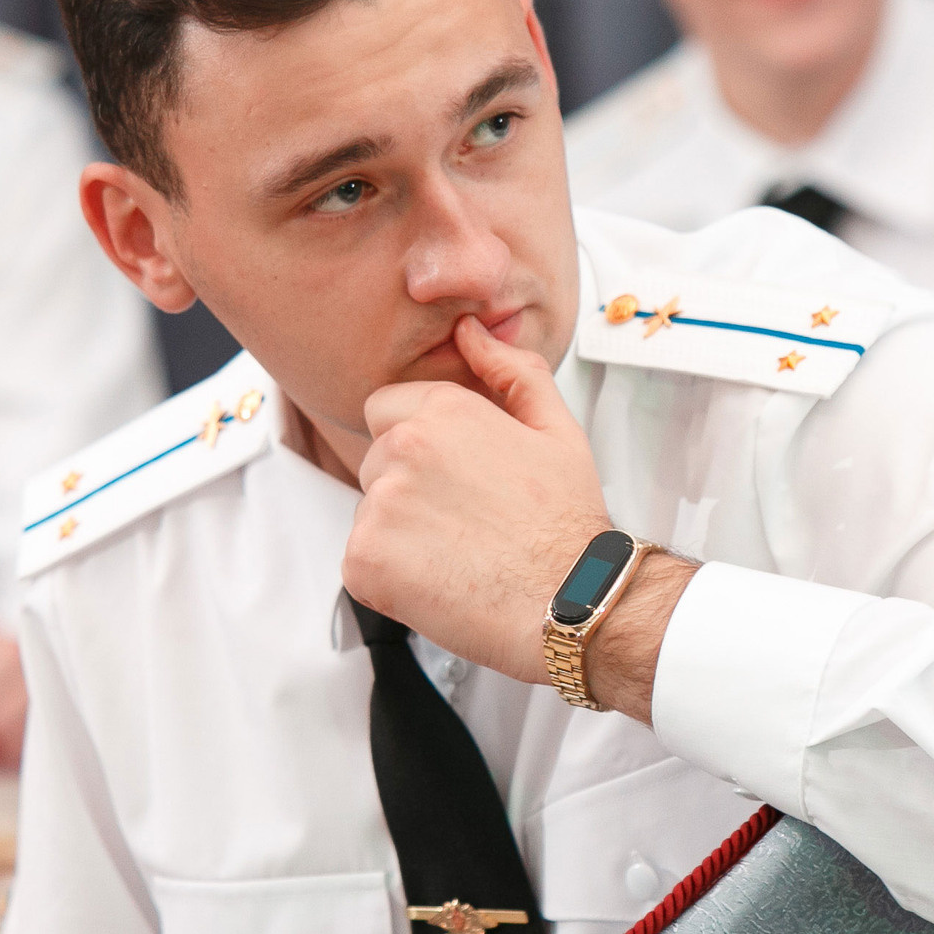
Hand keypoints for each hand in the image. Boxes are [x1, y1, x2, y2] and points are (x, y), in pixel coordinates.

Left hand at [343, 318, 693, 714]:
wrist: (572, 604)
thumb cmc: (567, 522)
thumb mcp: (557, 429)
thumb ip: (511, 370)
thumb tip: (469, 330)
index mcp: (443, 411)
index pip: (385, 410)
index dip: (419, 444)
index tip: (453, 478)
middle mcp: (402, 449)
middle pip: (374, 461)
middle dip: (406, 487)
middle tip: (464, 522)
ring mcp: (378, 505)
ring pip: (369, 512)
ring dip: (399, 533)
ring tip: (458, 555)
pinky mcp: (363, 559)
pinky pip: (360, 561)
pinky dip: (389, 577)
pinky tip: (439, 584)